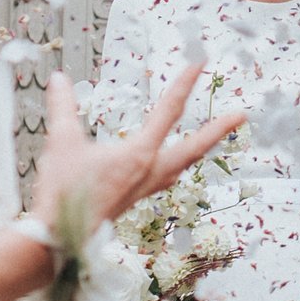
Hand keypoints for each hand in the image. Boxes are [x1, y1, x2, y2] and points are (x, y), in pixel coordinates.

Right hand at [30, 67, 243, 234]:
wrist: (59, 237)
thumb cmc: (62, 191)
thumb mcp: (62, 142)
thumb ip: (62, 106)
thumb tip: (58, 78)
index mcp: (139, 154)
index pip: (168, 111)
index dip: (184, 84)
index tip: (200, 63)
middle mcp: (150, 172)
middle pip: (194, 147)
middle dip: (218, 129)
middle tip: (241, 114)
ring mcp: (146, 188)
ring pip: (184, 164)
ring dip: (200, 148)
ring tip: (213, 137)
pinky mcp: (138, 198)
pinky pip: (168, 177)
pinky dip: (179, 164)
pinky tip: (174, 166)